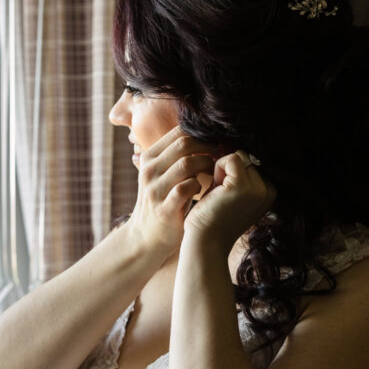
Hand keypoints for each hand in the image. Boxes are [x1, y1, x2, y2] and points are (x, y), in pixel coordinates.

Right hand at [123, 126, 221, 260]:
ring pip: (186, 164)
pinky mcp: (165, 208)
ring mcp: (155, 190)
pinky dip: (198, 186)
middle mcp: (149, 170)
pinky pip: (186, 188)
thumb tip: (204, 134)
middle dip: (207, 148)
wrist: (147, 236)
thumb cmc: (162, 200)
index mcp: (149, 157)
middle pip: (184, 144)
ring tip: (214, 173)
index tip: (215, 143)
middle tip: (220, 156)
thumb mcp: (161, 174)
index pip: (178, 132)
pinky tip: (202, 191)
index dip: (201, 134)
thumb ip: (175, 156)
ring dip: (206, 166)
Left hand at [182, 149, 276, 250]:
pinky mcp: (243, 186)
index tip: (225, 195)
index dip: (232, 173)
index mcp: (270, 192)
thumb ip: (239, 174)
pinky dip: (217, 169)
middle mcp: (270, 190)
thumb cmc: (212, 217)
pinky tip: (215, 191)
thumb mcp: (232, 192)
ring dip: (222, 171)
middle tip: (220, 196)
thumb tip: (233, 143)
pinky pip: (230, 158)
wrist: (205, 242)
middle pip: (246, 157)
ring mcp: (258, 189)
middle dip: (227, 171)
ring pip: (238, 156)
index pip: (252, 162)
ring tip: (218, 194)